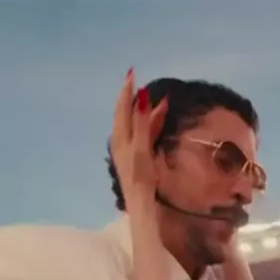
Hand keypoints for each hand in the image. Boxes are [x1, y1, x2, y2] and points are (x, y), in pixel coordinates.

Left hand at [110, 69, 167, 209]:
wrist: (141, 207)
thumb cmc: (141, 179)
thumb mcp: (141, 148)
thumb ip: (142, 123)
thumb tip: (142, 96)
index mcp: (121, 138)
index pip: (123, 108)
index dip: (128, 91)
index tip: (132, 73)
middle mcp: (122, 142)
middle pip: (127, 115)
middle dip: (136, 99)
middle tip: (144, 84)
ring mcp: (128, 151)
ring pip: (136, 125)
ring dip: (146, 112)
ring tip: (158, 101)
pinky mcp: (136, 159)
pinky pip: (142, 135)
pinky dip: (150, 125)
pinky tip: (156, 123)